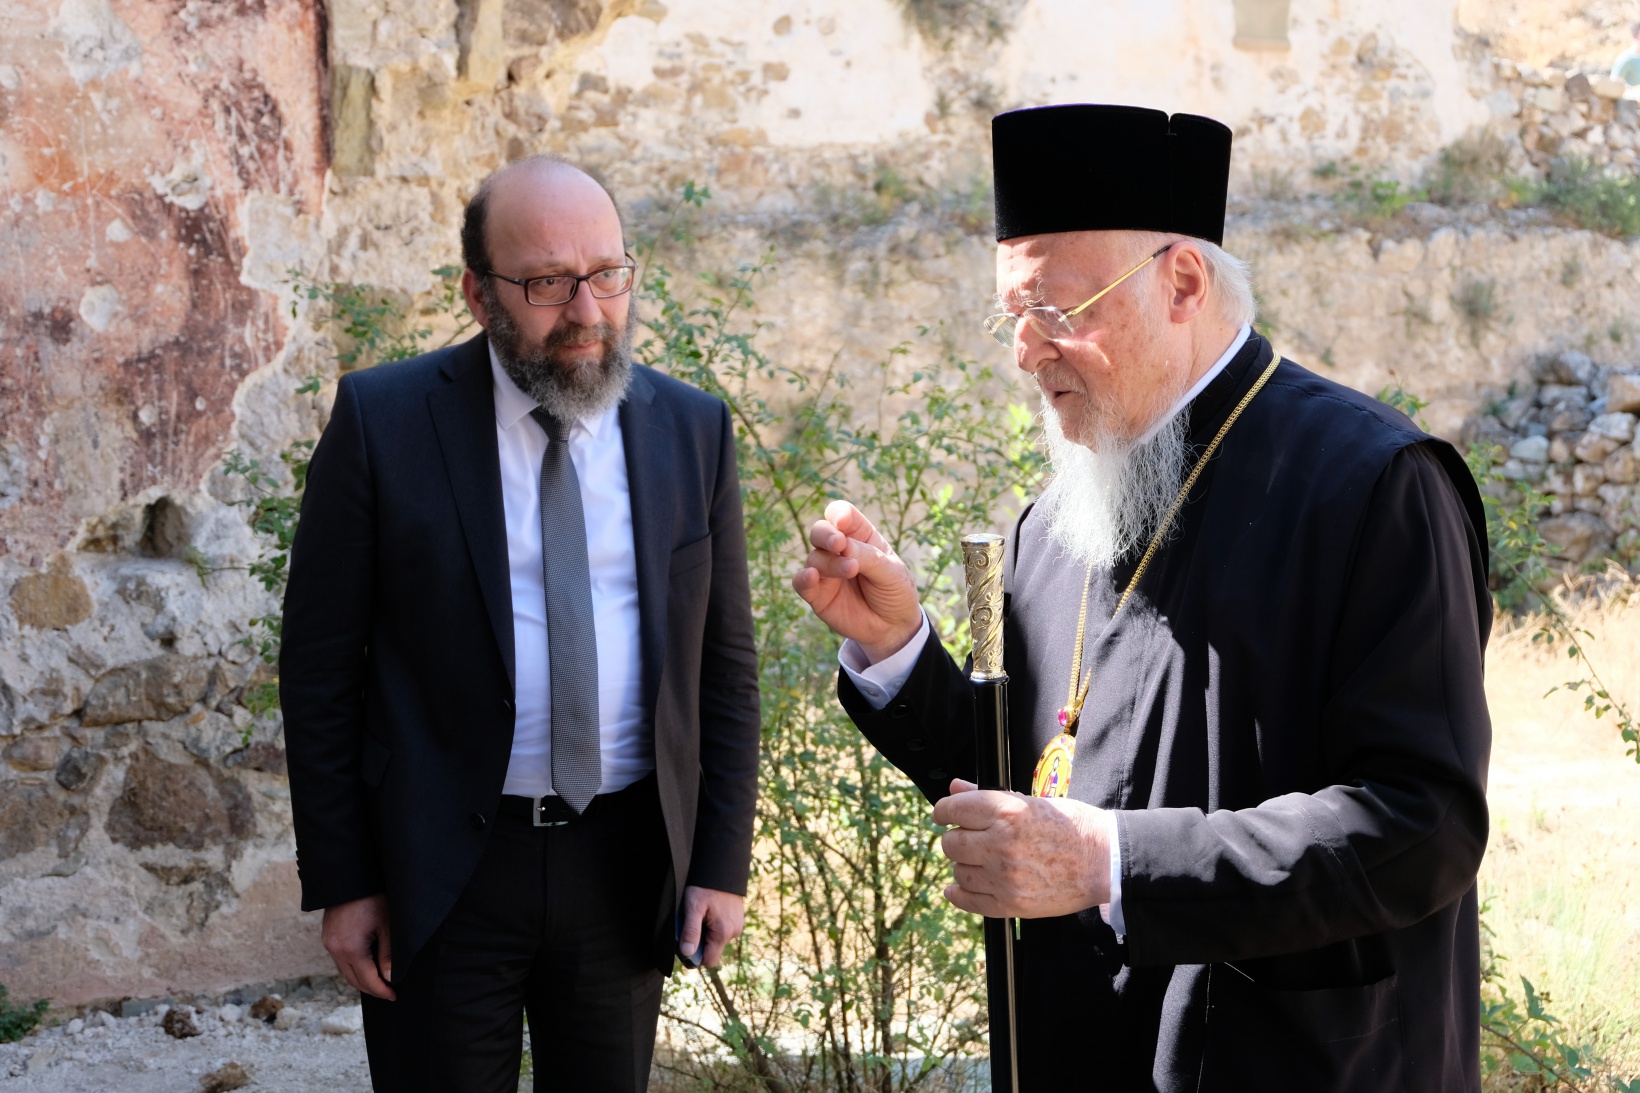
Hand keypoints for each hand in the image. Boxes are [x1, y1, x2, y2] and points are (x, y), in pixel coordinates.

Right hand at [321, 893, 395, 999]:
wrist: (351, 875)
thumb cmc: (373, 897)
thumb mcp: (387, 925)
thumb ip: (389, 954)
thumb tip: (390, 978)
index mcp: (350, 949)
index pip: (368, 980)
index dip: (382, 991)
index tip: (394, 996)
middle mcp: (335, 949)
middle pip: (353, 980)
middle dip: (371, 989)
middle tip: (388, 992)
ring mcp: (328, 942)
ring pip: (345, 971)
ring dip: (361, 979)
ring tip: (379, 981)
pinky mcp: (327, 936)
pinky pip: (340, 959)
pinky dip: (353, 967)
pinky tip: (366, 965)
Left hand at [677, 885, 744, 968]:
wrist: (723, 868)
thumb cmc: (705, 886)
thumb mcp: (693, 907)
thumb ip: (690, 931)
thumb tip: (687, 954)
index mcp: (723, 932)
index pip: (709, 961)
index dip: (695, 957)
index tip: (686, 943)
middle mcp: (734, 932)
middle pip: (713, 950)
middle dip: (700, 942)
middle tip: (693, 923)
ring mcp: (737, 926)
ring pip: (717, 940)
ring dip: (707, 933)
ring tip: (702, 914)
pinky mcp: (738, 920)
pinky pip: (723, 931)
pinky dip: (714, 926)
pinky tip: (710, 911)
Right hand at [792, 500, 923, 662]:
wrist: (893, 627)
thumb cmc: (894, 591)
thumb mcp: (891, 572)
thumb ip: (868, 557)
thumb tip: (842, 546)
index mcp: (859, 536)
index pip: (842, 514)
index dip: (839, 514)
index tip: (843, 523)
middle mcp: (839, 550)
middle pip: (820, 531)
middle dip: (827, 534)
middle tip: (839, 544)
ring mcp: (826, 572)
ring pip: (814, 557)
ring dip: (830, 562)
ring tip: (850, 570)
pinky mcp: (817, 594)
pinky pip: (801, 582)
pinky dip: (803, 578)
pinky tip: (811, 577)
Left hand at [932, 779, 1111, 918]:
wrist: (1104, 861)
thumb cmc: (1072, 827)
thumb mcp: (1030, 801)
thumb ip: (986, 796)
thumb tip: (955, 788)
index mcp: (1008, 811)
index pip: (953, 810)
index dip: (943, 811)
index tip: (944, 815)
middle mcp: (1001, 843)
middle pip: (951, 843)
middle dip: (957, 839)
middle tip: (970, 838)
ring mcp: (1005, 877)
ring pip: (959, 872)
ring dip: (965, 865)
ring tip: (982, 861)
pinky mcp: (1011, 904)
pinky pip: (968, 901)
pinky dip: (959, 894)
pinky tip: (959, 888)